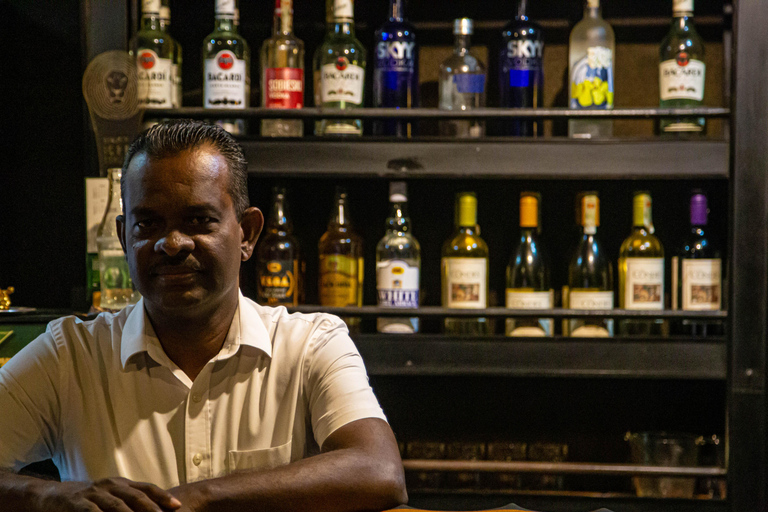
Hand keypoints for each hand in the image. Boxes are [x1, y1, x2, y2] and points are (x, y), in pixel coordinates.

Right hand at [42, 477, 182, 511]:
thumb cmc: (86, 500)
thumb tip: (153, 510)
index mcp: (120, 483)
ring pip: (118, 506)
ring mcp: (94, 493)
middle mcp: (110, 485)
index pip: (146, 488)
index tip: (178, 506)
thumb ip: (127, 502)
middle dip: (152, 509)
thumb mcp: (109, 497)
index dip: (162, 496)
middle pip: (136, 497)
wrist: (50, 496)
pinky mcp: (78, 504)